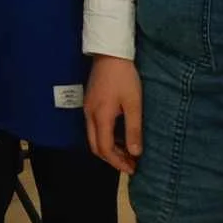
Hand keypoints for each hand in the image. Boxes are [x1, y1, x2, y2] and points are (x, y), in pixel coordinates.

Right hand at [84, 55, 143, 172]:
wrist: (110, 53)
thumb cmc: (124, 77)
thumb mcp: (133, 104)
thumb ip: (133, 129)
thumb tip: (134, 153)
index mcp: (101, 116)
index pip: (105, 148)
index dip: (118, 162)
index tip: (133, 169)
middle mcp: (89, 115)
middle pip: (95, 146)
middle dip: (112, 159)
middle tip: (130, 164)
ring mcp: (87, 108)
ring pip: (93, 137)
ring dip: (109, 148)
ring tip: (127, 151)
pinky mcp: (90, 102)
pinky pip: (94, 127)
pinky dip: (106, 137)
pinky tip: (119, 135)